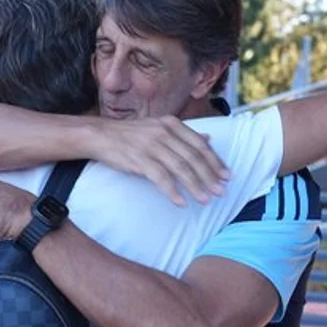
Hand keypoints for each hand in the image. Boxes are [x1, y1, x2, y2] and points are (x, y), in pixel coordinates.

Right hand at [87, 116, 228, 205]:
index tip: (226, 176)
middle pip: (193, 158)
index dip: (215, 161)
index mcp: (171, 124)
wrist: (100, 135)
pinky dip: (172, 192)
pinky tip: (180, 202)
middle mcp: (164, 133)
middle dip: (209, 177)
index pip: (200, 144)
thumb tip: (209, 138)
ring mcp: (151, 146)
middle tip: (220, 192)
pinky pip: (161, 178)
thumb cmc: (131, 134)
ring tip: (205, 200)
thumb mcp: (159, 127)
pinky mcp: (139, 160)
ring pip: (180, 169)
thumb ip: (184, 134)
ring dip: (195, 187)